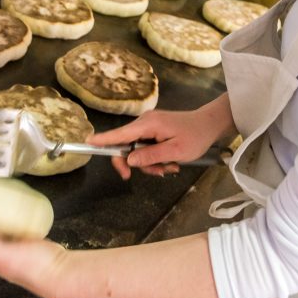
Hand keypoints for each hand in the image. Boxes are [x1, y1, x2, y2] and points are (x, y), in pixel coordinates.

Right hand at [88, 94, 235, 179]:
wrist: (210, 125)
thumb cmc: (196, 137)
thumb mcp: (175, 151)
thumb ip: (151, 156)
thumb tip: (128, 160)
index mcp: (148, 124)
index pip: (120, 134)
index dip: (104, 140)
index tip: (87, 143)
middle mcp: (145, 122)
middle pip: (126, 146)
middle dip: (139, 164)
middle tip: (157, 174)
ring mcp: (149, 126)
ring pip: (137, 150)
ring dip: (151, 163)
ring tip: (170, 167)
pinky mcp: (154, 130)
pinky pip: (146, 147)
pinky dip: (155, 158)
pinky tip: (170, 162)